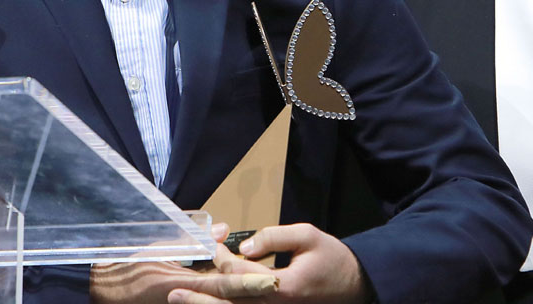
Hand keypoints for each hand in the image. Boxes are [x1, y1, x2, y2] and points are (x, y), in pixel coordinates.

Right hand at [90, 223, 278, 303]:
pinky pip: (203, 300)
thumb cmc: (124, 266)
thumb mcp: (157, 246)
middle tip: (275, 285)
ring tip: (263, 286)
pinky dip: (220, 295)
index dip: (247, 284)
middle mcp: (181, 300)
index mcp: (178, 285)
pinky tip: (233, 286)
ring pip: (215, 302)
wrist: (99, 289)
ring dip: (238, 295)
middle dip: (250, 292)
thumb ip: (190, 238)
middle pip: (224, 300)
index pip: (221, 286)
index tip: (270, 281)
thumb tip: (220, 230)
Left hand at [168, 223, 371, 303]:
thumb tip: (245, 246)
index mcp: (282, 286)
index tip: (211, 242)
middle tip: (174, 293)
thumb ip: (275, 237)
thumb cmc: (333, 259)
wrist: (357, 286)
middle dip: (200, 296)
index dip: (221, 256)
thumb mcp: (308, 236)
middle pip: (230, 302)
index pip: (239, 272)